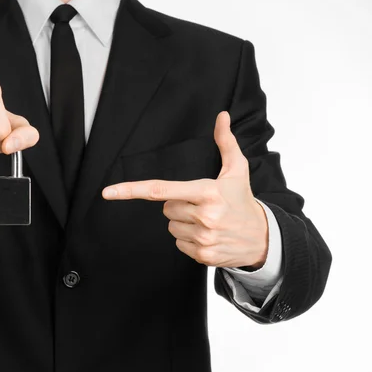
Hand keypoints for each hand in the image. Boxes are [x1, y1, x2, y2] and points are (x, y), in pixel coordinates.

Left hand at [102, 111, 267, 269]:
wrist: (263, 238)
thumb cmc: (243, 201)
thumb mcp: (237, 170)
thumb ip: (226, 142)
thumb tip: (221, 116)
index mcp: (207, 192)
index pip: (161, 190)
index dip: (131, 190)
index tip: (109, 192)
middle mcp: (204, 216)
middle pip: (166, 209)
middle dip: (179, 205)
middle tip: (201, 205)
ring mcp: (203, 237)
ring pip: (171, 227)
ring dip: (184, 223)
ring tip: (207, 221)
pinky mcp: (202, 255)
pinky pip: (179, 244)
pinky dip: (189, 240)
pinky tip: (208, 235)